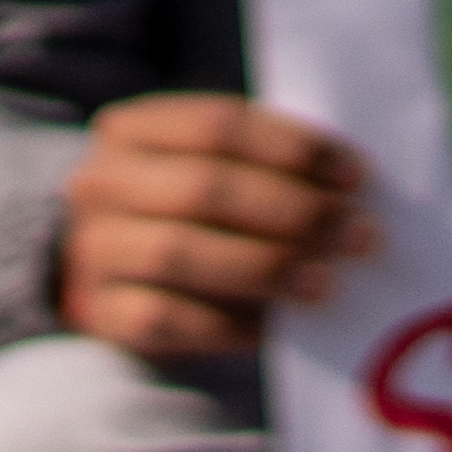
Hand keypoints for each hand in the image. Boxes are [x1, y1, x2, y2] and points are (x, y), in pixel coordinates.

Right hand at [51, 92, 369, 360]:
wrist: (109, 272)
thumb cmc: (189, 214)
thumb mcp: (212, 170)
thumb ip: (266, 169)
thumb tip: (353, 193)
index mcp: (131, 130)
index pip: (217, 125)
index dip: (292, 149)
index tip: (357, 176)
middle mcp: (100, 184)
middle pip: (202, 189)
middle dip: (293, 211)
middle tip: (359, 235)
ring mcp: (93, 248)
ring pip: (178, 253)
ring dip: (265, 266)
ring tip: (326, 282)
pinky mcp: (101, 311)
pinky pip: (164, 318)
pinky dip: (227, 324)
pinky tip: (275, 326)